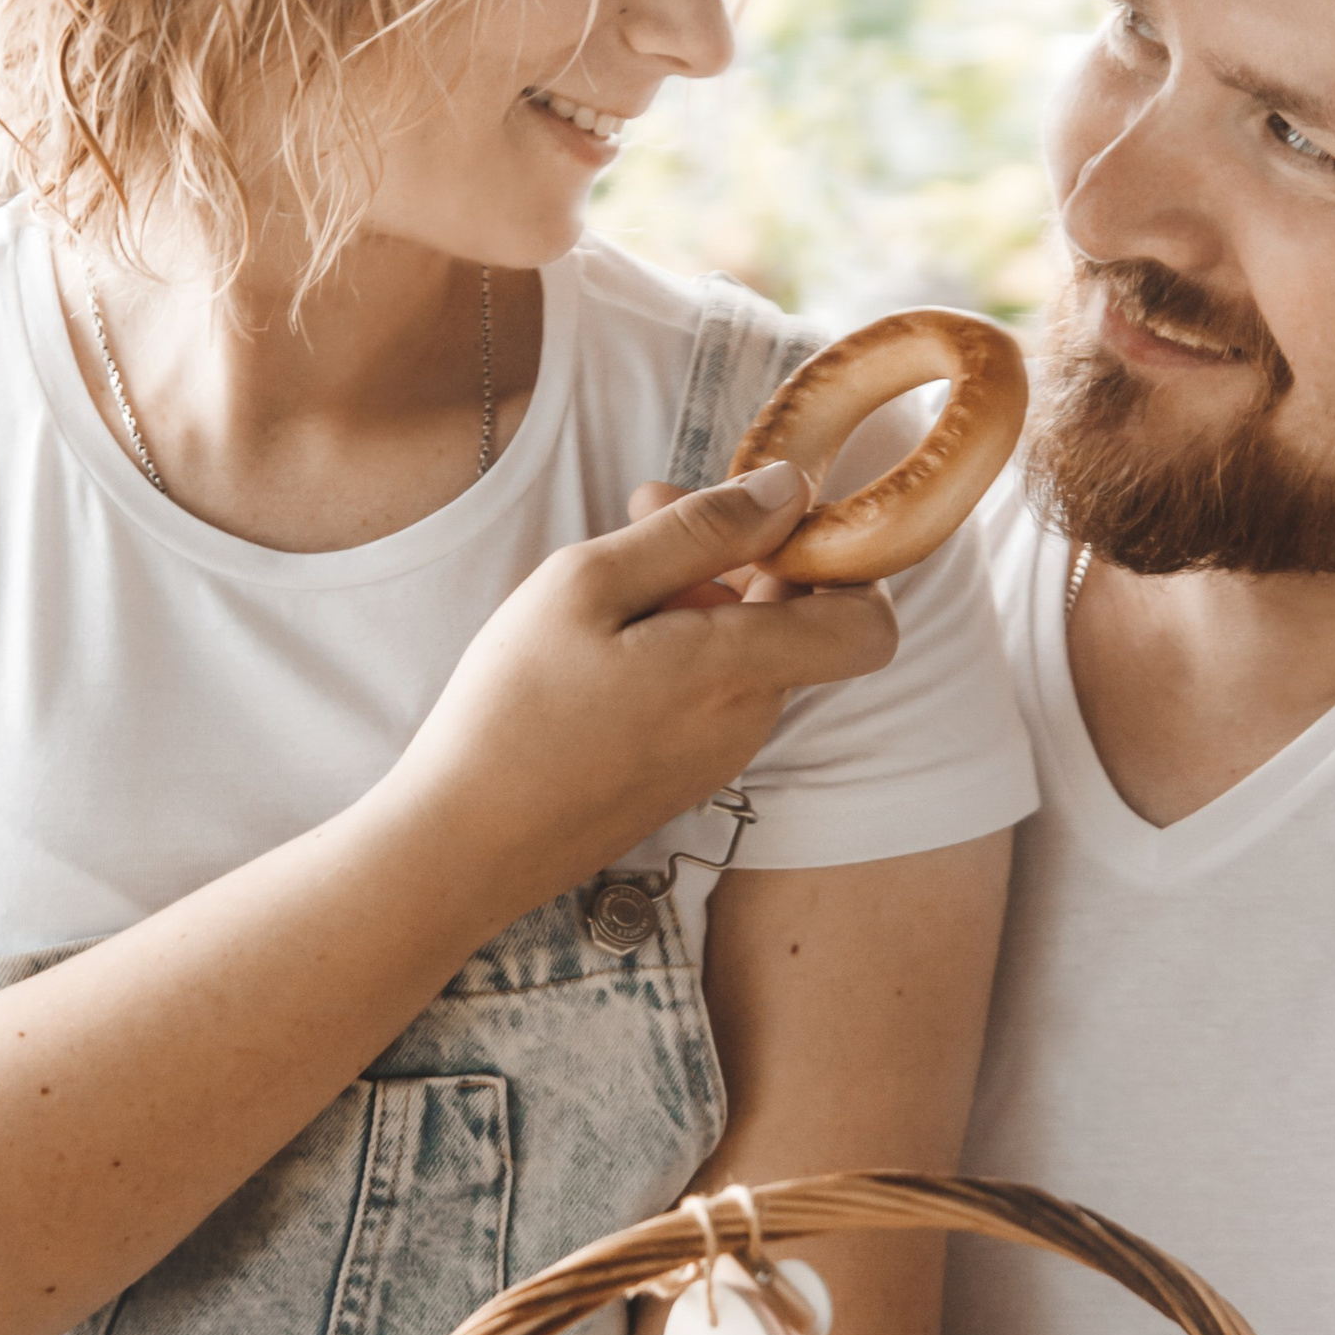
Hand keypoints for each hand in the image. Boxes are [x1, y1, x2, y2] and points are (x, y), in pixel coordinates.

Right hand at [390, 461, 895, 911]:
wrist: (464, 846)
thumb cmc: (515, 709)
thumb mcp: (592, 583)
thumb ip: (700, 531)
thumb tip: (789, 489)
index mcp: (741, 669)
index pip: (870, 620)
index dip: (837, 557)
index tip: (761, 516)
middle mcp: (749, 718)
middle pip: (793, 617)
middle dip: (736, 551)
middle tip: (643, 507)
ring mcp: (718, 754)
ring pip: (744, 651)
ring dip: (694, 596)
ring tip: (603, 574)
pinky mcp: (682, 775)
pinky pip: (708, 692)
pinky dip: (673, 649)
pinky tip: (596, 640)